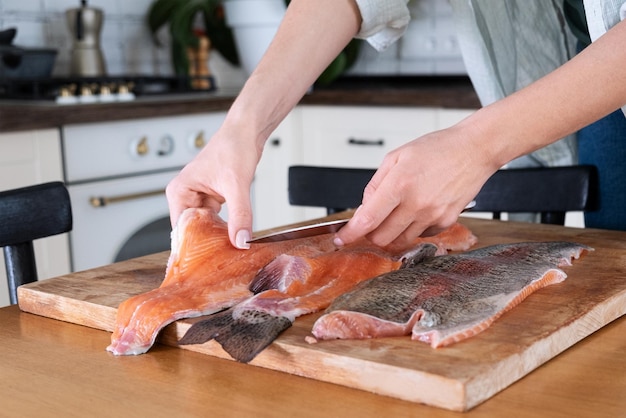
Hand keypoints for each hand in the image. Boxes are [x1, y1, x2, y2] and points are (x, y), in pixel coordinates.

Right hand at [166, 128, 261, 248]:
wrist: (246, 132)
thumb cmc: (234, 147)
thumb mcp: (237, 185)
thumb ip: (240, 215)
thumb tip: (241, 240)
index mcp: (179, 191)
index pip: (180, 228)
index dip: (192, 246)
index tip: (204, 263)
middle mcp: (185, 196)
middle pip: (192, 230)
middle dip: (206, 244)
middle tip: (221, 260)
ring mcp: (199, 198)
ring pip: (205, 227)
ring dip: (216, 237)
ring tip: (229, 249)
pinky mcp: (212, 198)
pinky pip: (216, 220)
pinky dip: (225, 228)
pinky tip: (235, 236)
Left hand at [334, 125, 496, 248]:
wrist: (474, 150)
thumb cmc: (437, 149)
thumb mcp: (396, 157)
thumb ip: (375, 185)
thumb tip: (364, 209)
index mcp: (400, 184)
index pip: (368, 219)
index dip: (350, 233)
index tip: (341, 239)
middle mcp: (417, 204)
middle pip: (381, 238)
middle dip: (371, 233)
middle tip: (372, 221)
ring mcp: (433, 215)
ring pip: (400, 241)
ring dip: (391, 232)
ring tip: (398, 210)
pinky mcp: (446, 221)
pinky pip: (420, 235)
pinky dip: (412, 228)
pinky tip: (417, 210)